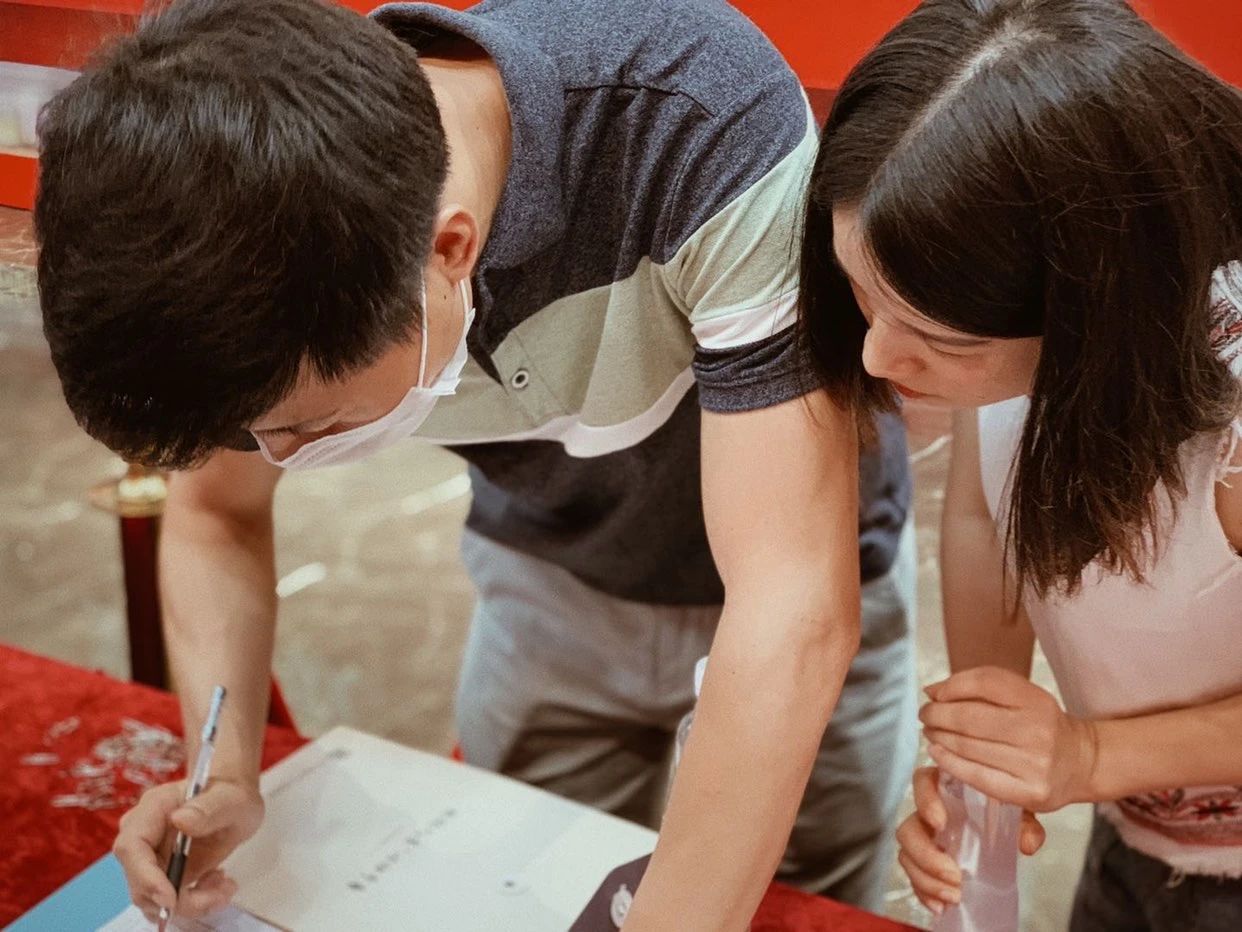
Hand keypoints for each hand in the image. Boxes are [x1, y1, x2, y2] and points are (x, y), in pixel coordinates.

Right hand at [113, 777, 263, 922]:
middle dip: (175, 899)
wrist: (234, 803)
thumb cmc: (229, 794)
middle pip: (140, 881)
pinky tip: (220, 886)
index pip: (132, 847)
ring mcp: (152, 859)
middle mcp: (145, 837)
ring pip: (154, 898)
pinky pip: (170, 901)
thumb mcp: (228, 799)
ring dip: (190, 904)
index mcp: (152, 810)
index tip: (170, 897)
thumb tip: (180, 819)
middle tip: (216, 895)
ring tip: (224, 888)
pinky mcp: (165, 876)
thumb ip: (207, 808)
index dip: (145, 877)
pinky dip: (195, 903)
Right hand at [897, 767, 1045, 915]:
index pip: (922, 782)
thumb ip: (1025, 822)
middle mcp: (929, 813)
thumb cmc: (1006, 808)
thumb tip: (1027, 843)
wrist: (1008, 828)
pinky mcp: (927, 862)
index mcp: (946, 789)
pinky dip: (925, 893)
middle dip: (926, 855)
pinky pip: (915, 877)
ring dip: (926, 880)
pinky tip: (941, 906)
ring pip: (907, 856)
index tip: (940, 824)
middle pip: (908, 828)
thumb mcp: (1019, 808)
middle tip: (953, 875)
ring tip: (953, 896)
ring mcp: (926, 839)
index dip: (925, 801)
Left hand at [921, 666, 1098, 811]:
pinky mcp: (1029, 793)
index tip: (935, 694)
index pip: (983, 682)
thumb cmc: (1039, 724)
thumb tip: (931, 691)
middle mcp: (1037, 730)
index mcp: (1036, 700)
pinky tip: (937, 753)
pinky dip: (949, 762)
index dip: (951, 686)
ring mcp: (1034, 764)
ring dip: (939, 737)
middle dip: (937, 715)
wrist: (1080, 762)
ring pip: (968, 746)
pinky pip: (976, 776)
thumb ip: (978, 687)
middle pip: (969, 718)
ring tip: (930, 732)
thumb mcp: (1021, 696)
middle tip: (925, 715)